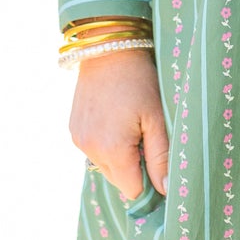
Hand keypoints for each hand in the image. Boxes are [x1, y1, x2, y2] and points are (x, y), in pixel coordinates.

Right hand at [69, 47, 168, 202]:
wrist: (108, 49)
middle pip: (119, 180)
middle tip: (146, 136)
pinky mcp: (73, 130)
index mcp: (112, 149)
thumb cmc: (139, 80)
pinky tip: (116, 120)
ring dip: (120, 156)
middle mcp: (90, 149)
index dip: (150, 181)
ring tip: (130, 125)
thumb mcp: (157, 117)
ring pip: (106, 166)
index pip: (133, 190)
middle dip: (135, 167)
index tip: (159, 160)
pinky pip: (94, 151)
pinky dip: (107, 144)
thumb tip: (166, 189)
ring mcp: (78, 140)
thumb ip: (161, 157)